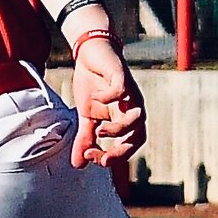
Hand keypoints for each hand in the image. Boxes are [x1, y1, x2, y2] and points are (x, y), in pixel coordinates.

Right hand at [70, 37, 146, 169]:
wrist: (91, 53)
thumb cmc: (93, 84)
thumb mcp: (86, 116)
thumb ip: (85, 139)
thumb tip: (79, 164)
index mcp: (124, 118)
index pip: (129, 144)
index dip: (114, 157)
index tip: (92, 157)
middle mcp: (131, 107)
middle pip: (139, 135)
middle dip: (122, 150)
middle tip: (102, 157)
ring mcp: (128, 92)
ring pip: (137, 116)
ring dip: (119, 129)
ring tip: (99, 130)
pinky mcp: (120, 75)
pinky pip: (121, 90)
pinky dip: (108, 98)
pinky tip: (95, 97)